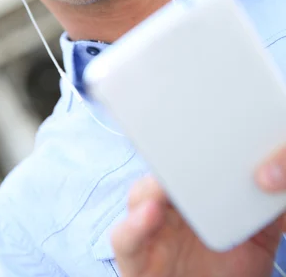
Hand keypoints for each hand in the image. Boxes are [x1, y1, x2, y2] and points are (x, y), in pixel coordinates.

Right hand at [111, 146, 285, 276]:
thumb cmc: (234, 276)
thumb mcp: (258, 240)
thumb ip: (265, 211)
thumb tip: (277, 178)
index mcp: (190, 198)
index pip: (182, 163)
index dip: (185, 148)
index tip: (199, 132)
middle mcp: (166, 210)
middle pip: (159, 173)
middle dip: (167, 161)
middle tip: (182, 151)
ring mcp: (147, 232)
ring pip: (138, 196)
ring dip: (150, 187)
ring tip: (166, 184)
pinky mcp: (134, 259)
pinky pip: (123, 237)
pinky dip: (132, 225)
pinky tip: (150, 214)